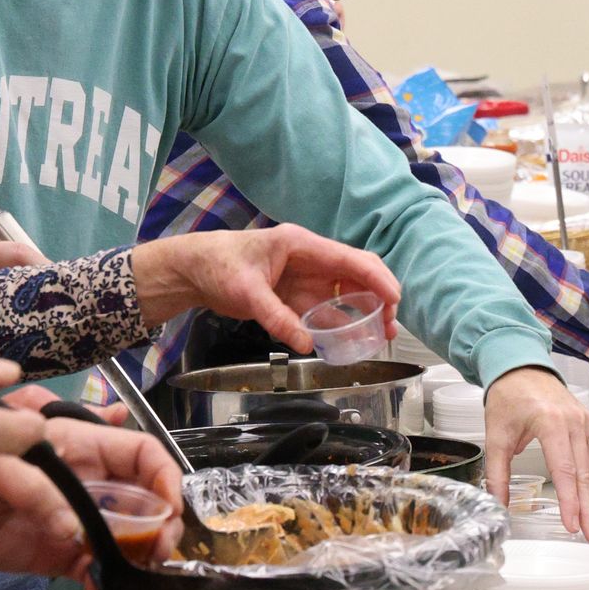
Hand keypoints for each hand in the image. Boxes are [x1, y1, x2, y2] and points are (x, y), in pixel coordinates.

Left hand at [133, 226, 400, 356]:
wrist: (194, 270)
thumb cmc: (218, 265)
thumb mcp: (245, 292)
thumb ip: (276, 317)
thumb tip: (307, 343)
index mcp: (302, 245)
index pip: (351, 259)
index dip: (377, 279)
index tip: (394, 300)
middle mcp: (310, 260)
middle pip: (356, 276)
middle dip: (378, 299)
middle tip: (390, 327)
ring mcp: (304, 278)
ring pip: (344, 295)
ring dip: (363, 314)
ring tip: (380, 337)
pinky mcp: (295, 296)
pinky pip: (325, 311)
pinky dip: (340, 325)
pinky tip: (351, 341)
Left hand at [485, 365, 588, 541]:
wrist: (522, 368)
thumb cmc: (509, 398)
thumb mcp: (495, 436)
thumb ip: (497, 473)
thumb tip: (498, 505)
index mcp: (551, 422)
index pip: (564, 470)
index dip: (569, 501)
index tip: (572, 525)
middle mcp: (575, 422)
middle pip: (586, 474)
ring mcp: (587, 422)